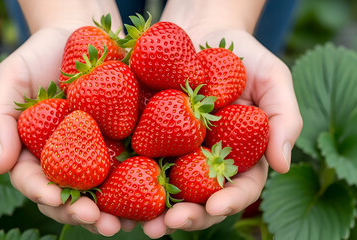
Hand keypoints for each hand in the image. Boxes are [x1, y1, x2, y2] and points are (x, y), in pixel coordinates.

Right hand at [0, 27, 122, 235]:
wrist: (81, 37)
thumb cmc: (39, 56)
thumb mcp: (10, 79)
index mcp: (36, 153)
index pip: (36, 181)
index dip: (45, 193)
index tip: (56, 198)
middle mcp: (68, 160)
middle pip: (72, 196)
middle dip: (83, 212)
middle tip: (101, 224)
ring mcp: (98, 153)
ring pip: (104, 191)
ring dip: (115, 211)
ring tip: (127, 223)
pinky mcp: (126, 142)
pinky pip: (134, 167)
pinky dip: (142, 185)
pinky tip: (154, 199)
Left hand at [135, 12, 302, 237]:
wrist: (199, 32)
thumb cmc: (241, 55)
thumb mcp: (272, 78)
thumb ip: (284, 119)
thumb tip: (284, 166)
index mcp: (238, 156)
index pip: (238, 188)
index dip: (228, 201)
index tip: (215, 207)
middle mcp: (204, 161)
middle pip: (198, 199)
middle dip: (185, 215)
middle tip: (167, 224)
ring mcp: (173, 153)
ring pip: (164, 190)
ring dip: (151, 210)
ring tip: (137, 223)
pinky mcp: (145, 139)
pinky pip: (134, 162)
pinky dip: (123, 180)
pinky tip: (111, 191)